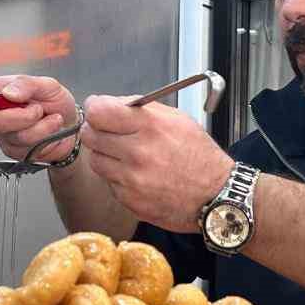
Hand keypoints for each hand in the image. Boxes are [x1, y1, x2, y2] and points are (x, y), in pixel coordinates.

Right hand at [0, 74, 79, 163]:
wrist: (71, 126)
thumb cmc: (56, 104)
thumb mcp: (47, 85)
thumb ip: (26, 84)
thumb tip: (8, 92)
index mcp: (0, 93)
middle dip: (22, 116)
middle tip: (38, 109)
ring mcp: (6, 134)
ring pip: (14, 136)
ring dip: (39, 127)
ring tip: (51, 118)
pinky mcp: (16, 151)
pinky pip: (25, 148)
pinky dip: (43, 137)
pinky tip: (50, 130)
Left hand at [81, 94, 233, 232]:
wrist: (215, 195)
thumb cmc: (199, 157)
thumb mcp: (177, 120)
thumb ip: (142, 109)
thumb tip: (113, 104)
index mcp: (150, 127)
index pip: (98, 112)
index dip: (96, 109)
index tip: (99, 111)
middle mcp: (138, 152)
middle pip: (90, 136)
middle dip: (98, 132)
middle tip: (110, 134)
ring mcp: (132, 179)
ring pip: (96, 161)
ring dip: (106, 156)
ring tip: (127, 157)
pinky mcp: (130, 200)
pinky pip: (109, 183)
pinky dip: (118, 178)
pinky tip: (138, 176)